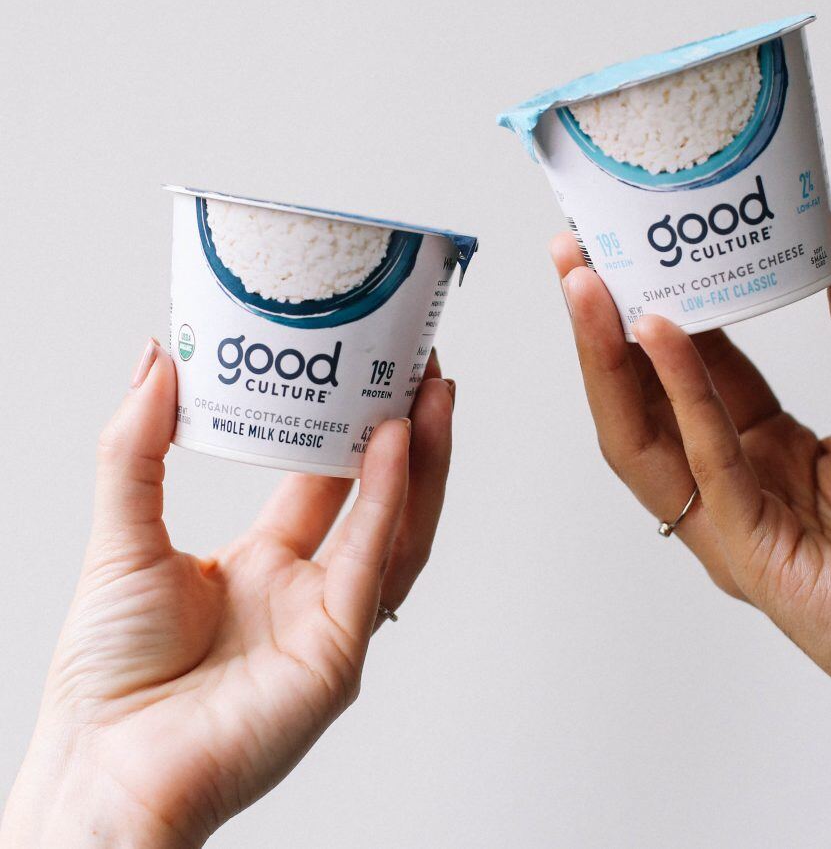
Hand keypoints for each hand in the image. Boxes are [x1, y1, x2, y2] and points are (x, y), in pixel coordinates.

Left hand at [1, 343, 454, 847]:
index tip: (363, 370)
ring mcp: (332, 619)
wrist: (103, 765)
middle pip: (379, 498)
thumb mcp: (122, 534)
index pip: (326, 482)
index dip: (350, 427)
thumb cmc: (108, 675)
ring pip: (399, 527)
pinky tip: (396, 444)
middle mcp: (309, 589)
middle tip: (417, 368)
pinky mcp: (340, 649)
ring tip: (432, 392)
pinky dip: (389, 501)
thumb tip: (156, 359)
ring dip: (422, 460)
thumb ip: (135, 448)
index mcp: (265, 565)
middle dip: (405, 432)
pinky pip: (373, 562)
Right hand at [552, 206, 830, 805]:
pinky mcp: (747, 553)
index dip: (656, 307)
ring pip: (641, 437)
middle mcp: (729, 484)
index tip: (632, 249)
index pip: (687, 370)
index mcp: (759, 451)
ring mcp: (728, 521)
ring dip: (609, 360)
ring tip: (591, 290)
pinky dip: (681, 400)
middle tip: (576, 258)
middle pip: (641, 402)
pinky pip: (706, 465)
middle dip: (602, 329)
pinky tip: (663, 338)